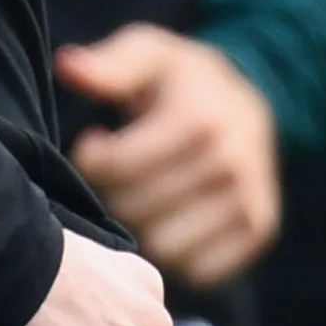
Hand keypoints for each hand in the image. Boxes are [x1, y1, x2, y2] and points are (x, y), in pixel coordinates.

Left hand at [57, 24, 281, 289]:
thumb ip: (108, 66)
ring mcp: (248, 200)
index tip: (94, 144)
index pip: (117, 167)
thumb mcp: (148, 55)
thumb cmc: (182, 80)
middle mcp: (230, 163)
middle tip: (118, 173)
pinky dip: (176, 253)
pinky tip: (169, 217)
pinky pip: (197, 270)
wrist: (251, 101)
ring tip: (142, 194)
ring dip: (141, 226)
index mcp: (199, 119)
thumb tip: (67, 67)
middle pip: (135, 210)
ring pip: (163, 247)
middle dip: (113, 193)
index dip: (91, 159)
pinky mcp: (258, 230)